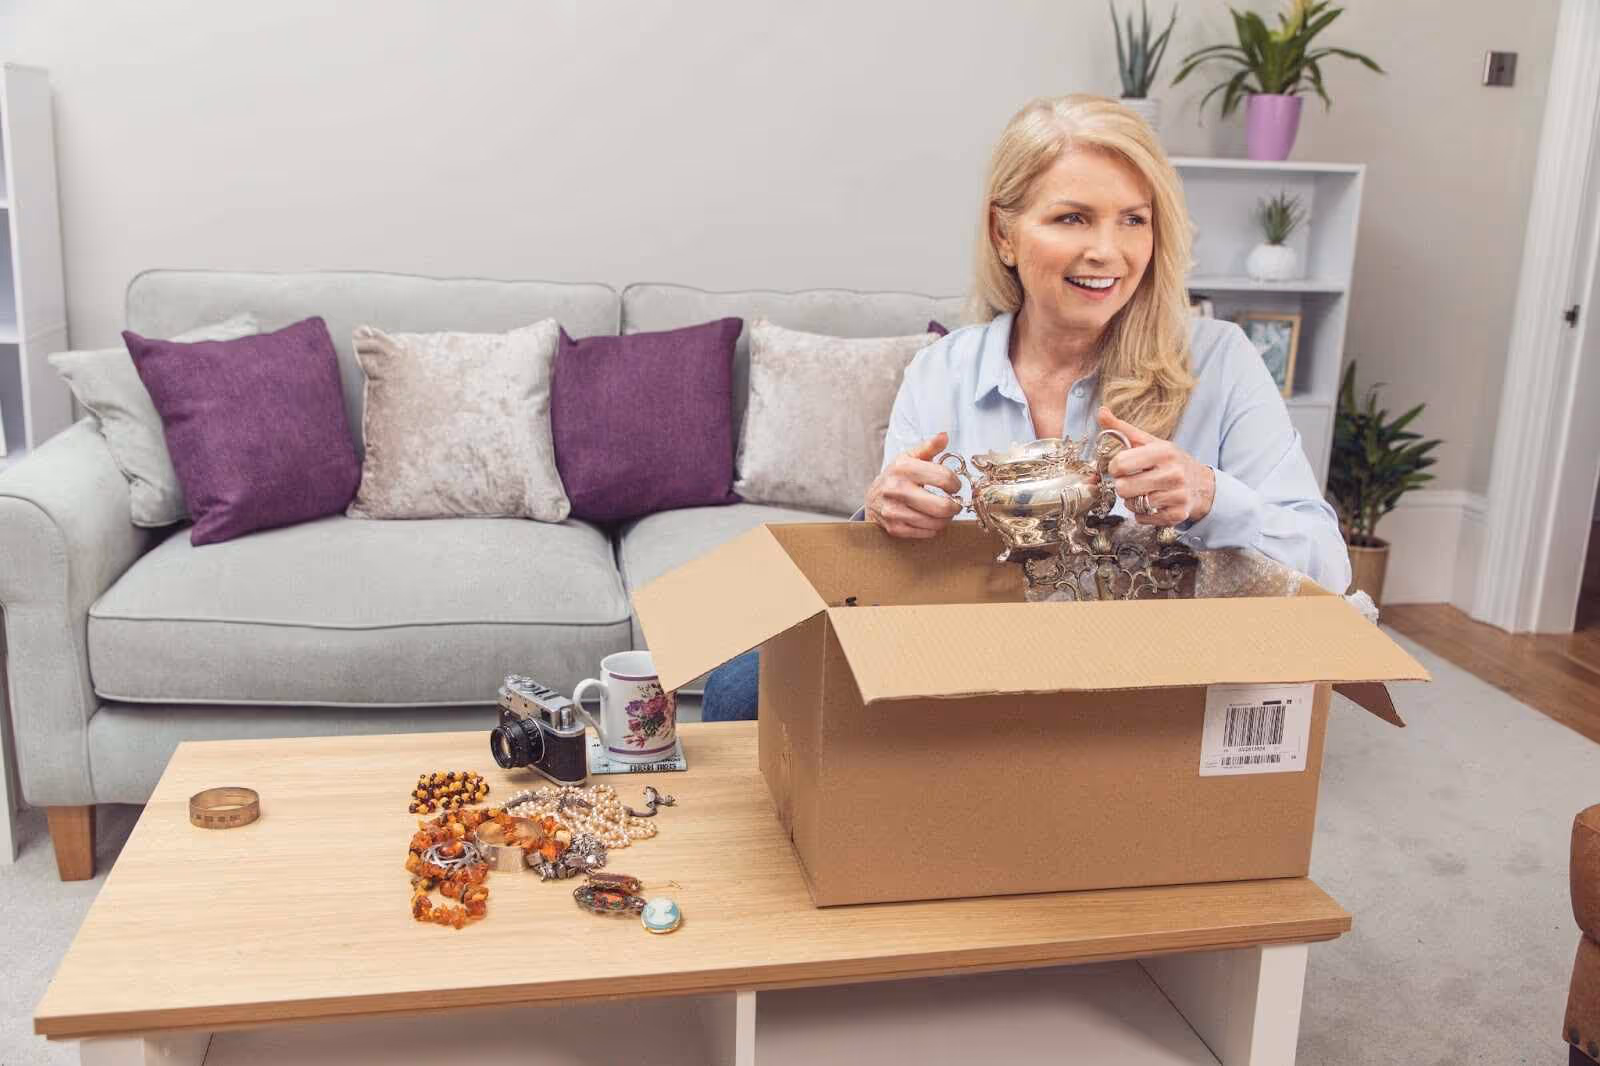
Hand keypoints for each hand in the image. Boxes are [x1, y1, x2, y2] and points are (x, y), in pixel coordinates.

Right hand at [865, 432, 963, 538]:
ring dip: (946, 518)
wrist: (873, 498)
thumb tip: (944, 436)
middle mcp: (896, 489)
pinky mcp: (895, 528)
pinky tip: (931, 519)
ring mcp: (894, 510)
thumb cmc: (897, 476)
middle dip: (955, 506)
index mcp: (903, 467)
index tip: (955, 486)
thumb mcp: (910, 457)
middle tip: (955, 504)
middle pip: (942, 506)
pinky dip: (934, 528)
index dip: (956, 484)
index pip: (944, 477)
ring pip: (936, 522)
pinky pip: (927, 533)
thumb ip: (929, 447)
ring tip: (943, 511)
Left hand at [1096, 407, 1215, 525]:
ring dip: (1132, 500)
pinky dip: (1141, 513)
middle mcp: (1173, 474)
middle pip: (1123, 487)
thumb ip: (1122, 429)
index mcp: (1163, 452)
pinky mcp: (1177, 515)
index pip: (1121, 464)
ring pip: (1132, 504)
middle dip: (1122, 485)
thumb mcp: (1149, 442)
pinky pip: (1142, 518)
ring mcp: (1177, 496)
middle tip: (1131, 480)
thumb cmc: (1168, 461)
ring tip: (1143, 491)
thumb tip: (1101, 411)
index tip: (1120, 467)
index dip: (1114, 467)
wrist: (1200, 483)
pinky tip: (1151, 503)